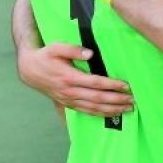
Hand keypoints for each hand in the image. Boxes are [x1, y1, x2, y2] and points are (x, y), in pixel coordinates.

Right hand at [17, 42, 133, 116]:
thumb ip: (72, 49)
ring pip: (94, 108)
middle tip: (133, 100)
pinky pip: (87, 111)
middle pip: (98, 98)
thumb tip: (90, 53)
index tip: (126, 86)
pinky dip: (101, 114)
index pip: (96, 83)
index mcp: (69, 77)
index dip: (112, 85)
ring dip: (112, 109)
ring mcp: (69, 100)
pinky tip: (113, 114)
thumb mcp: (56, 47)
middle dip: (117, 100)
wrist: (29, 70)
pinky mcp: (68, 104)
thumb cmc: (45, 56)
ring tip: (128, 109)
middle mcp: (70, 91)